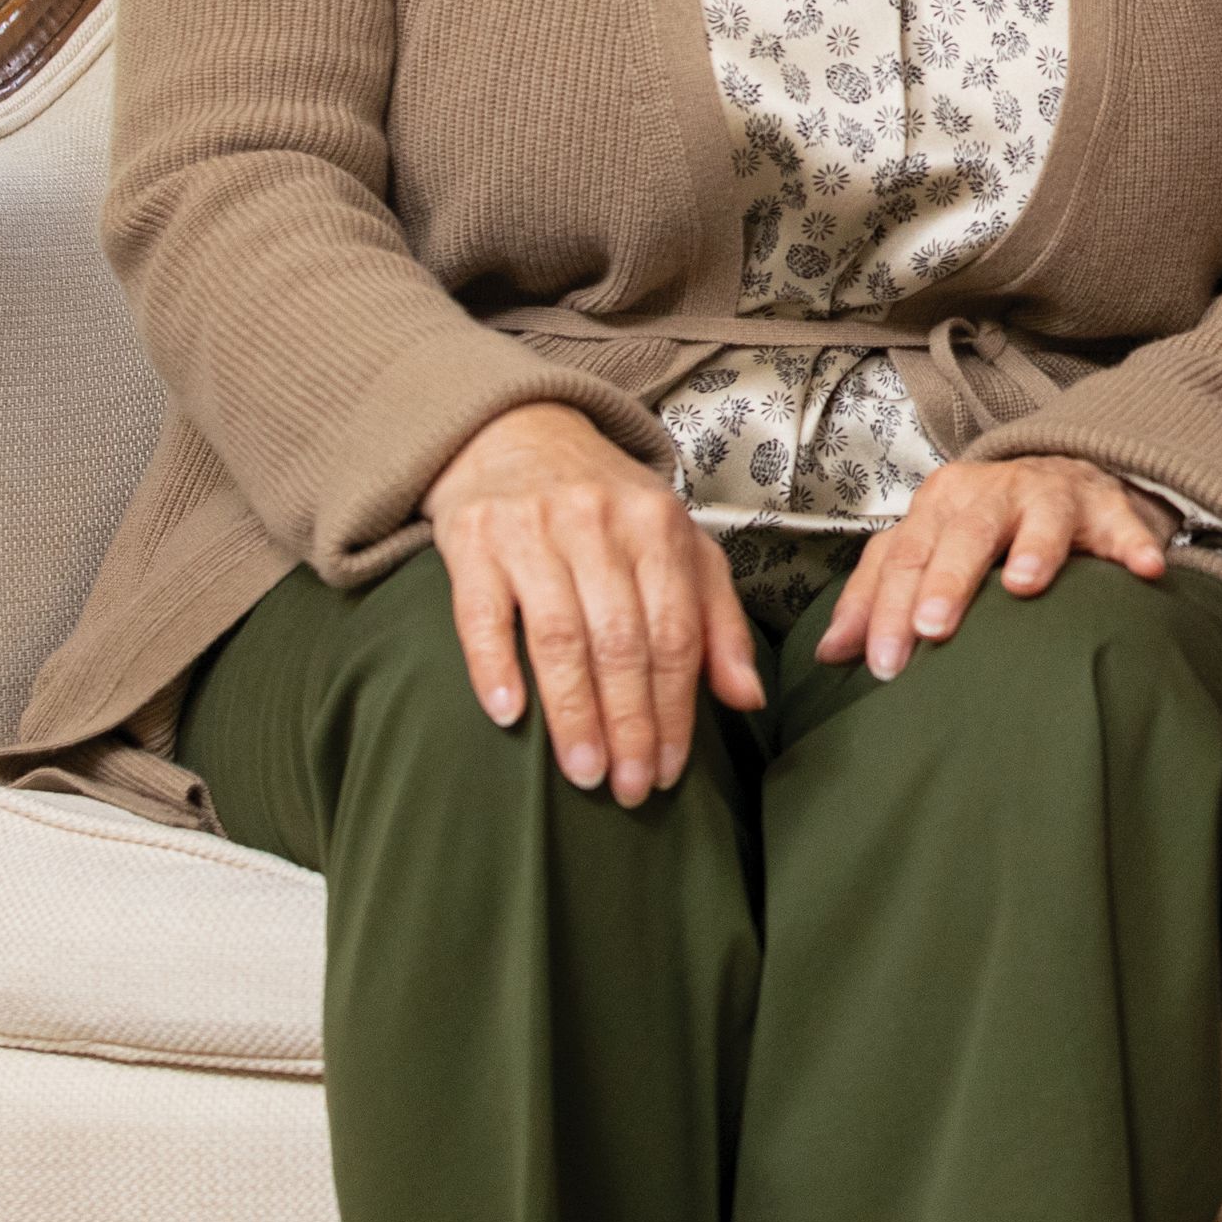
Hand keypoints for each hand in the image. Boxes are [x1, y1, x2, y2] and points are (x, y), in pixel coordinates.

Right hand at [422, 400, 760, 803]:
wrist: (518, 433)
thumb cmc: (605, 506)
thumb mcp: (676, 546)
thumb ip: (715, 620)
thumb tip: (748, 699)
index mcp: (657, 526)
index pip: (675, 632)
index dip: (675, 709)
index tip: (667, 771)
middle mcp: (598, 522)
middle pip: (622, 640)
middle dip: (630, 723)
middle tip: (628, 788)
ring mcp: (532, 528)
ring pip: (560, 635)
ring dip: (574, 713)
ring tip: (583, 772)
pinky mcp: (473, 538)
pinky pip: (483, 613)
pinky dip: (494, 667)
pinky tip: (508, 717)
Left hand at [816, 453, 1172, 679]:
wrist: (1059, 476)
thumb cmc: (980, 526)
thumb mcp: (923, 548)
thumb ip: (876, 594)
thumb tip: (830, 653)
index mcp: (939, 505)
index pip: (903, 556)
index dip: (886, 609)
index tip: (881, 664)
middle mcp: (991, 493)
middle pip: (964, 535)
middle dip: (947, 581)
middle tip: (933, 628)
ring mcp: (1052, 496)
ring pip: (1039, 517)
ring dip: (1033, 547)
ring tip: (1025, 584)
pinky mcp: (1106, 507)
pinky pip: (1122, 526)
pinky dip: (1132, 544)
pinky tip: (1142, 571)